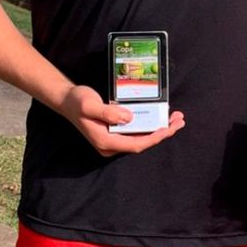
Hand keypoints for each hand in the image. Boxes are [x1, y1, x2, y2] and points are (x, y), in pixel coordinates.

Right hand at [58, 85, 185, 156]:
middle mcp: (110, 145)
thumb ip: (108, 112)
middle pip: (142, 143)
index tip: (169, 128)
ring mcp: (113, 140)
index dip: (155, 138)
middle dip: (163, 133)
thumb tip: (129, 118)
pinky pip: (136, 132)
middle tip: (180, 120)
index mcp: (105, 142)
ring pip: (141, 138)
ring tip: (176, 117)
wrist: (66, 100)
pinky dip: (150, 125)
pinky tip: (161, 116)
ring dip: (159, 128)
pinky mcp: (115, 134)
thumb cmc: (77, 101)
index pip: (136, 144)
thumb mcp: (89, 104)